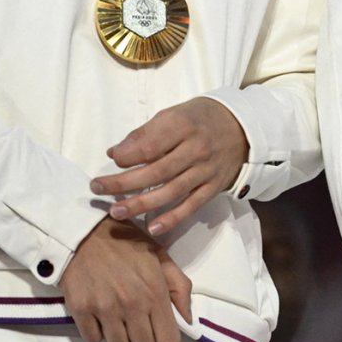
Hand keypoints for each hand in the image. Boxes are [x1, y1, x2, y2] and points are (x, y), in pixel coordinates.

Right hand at [60, 217, 190, 341]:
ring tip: (119, 318)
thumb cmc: (128, 241)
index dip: (166, 339)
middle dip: (144, 341)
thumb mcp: (160, 255)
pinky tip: (100, 314)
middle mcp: (131, 304)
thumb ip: (179, 286)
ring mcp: (104, 309)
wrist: (87, 230)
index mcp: (155, 291)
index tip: (159, 328)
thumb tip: (187, 319)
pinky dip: (98, 331)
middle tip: (138, 324)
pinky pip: (93, 340)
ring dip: (121, 338)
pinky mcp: (80, 310)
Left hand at [91, 97, 249, 234]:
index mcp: (184, 125)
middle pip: (156, 171)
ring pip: (170, 191)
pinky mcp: (213, 187)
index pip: (150, 145)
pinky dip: (172, 218)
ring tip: (116, 211)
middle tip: (98, 188)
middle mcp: (196, 148)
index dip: (127, 156)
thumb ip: (146, 133)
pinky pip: (191, 206)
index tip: (111, 161)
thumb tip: (115, 152)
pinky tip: (153, 227)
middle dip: (123, 183)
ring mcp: (206, 170)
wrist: (242, 127)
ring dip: (141, 204)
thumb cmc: (201, 118)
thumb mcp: (175, 114)